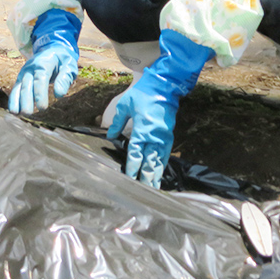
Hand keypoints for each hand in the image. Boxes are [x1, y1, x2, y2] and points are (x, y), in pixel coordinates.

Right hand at [9, 8, 80, 113]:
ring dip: (18, 100)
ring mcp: (24, 71)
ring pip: (19, 86)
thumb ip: (65, 79)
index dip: (40, 93)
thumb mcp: (69, 66)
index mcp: (44, 62)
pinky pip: (16, 88)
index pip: (40, 78)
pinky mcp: (21, 77)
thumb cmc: (62, 60)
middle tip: (28, 114)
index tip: (42, 107)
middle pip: (28, 84)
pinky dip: (14, 99)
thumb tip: (59, 95)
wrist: (52, 49)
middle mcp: (31, 66)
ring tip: (18, 114)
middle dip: (27, 99)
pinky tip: (14, 110)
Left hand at [106, 30, 214, 187]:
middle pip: (149, 162)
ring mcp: (163, 137)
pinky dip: (162, 165)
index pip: (136, 154)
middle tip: (143, 192)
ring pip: (159, 160)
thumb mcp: (125, 105)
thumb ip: (117, 122)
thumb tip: (111, 136)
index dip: (132, 168)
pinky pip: (165, 154)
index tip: (129, 179)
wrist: (164, 86)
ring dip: (155, 174)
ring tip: (152, 188)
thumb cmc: (143, 94)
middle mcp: (154, 137)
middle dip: (145, 177)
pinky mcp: (169, 135)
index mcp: (142, 130)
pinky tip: (159, 173)